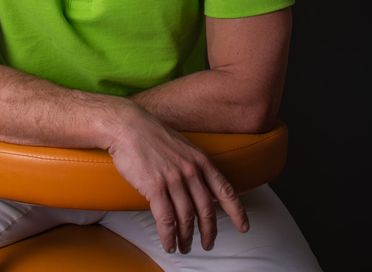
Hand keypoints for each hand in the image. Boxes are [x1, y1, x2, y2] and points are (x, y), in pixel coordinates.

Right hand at [107, 105, 248, 253]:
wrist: (128, 126)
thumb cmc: (151, 134)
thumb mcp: (182, 146)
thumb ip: (193, 164)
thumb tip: (201, 184)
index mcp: (200, 160)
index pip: (225, 190)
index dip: (236, 211)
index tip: (243, 226)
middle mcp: (190, 171)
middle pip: (207, 209)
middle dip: (209, 231)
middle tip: (208, 243)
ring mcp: (174, 179)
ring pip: (187, 217)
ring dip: (187, 237)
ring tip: (185, 246)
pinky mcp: (155, 187)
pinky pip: (166, 219)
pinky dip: (169, 235)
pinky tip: (169, 243)